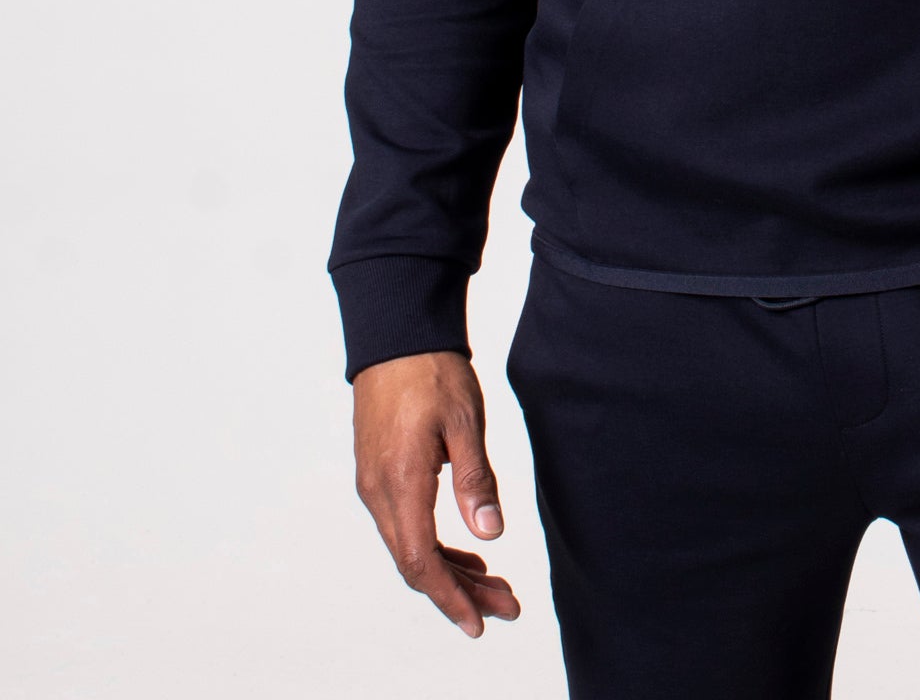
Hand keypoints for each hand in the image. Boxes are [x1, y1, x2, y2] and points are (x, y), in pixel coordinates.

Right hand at [351, 350, 521, 637]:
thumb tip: (490, 535)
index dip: (451, 597)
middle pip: (415, 563)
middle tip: (507, 605)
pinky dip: (434, 545)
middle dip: (461, 591)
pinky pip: (404, 526)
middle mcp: (378, 491)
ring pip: (410, 546)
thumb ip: (476, 481)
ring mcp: (374, 483)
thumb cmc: (431, 371)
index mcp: (400, 482)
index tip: (481, 621)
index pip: (420, 562)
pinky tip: (467, 551)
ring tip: (495, 584)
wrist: (395, 334)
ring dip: (451, 570)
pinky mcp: (378, 472)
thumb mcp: (463, 422)